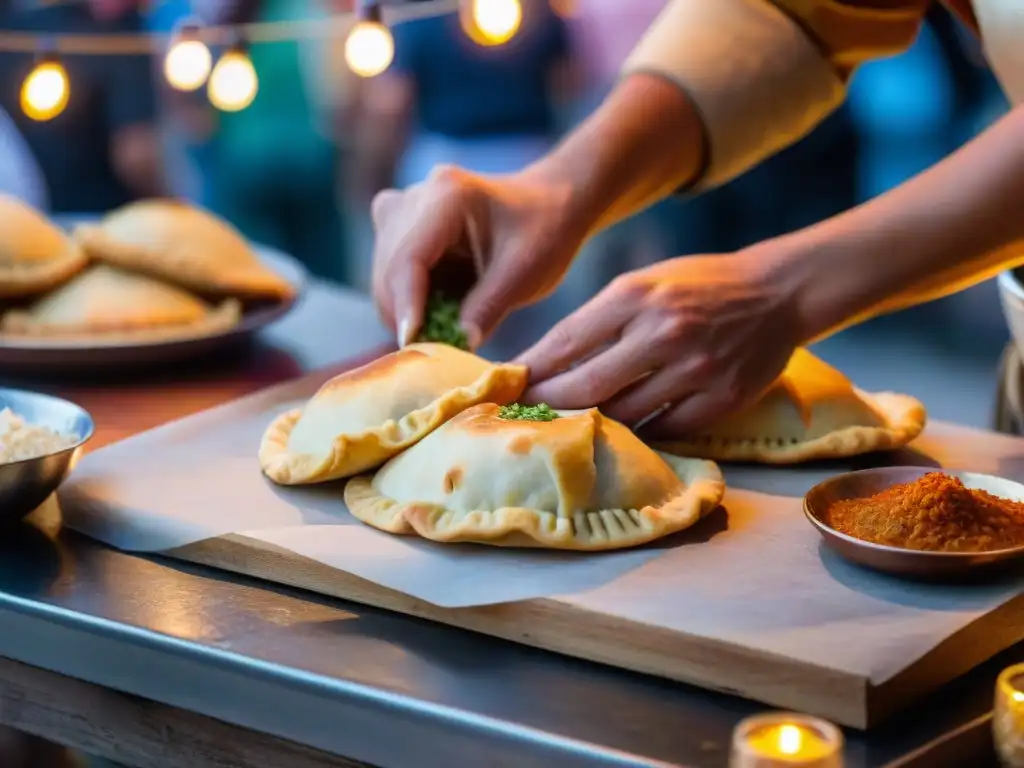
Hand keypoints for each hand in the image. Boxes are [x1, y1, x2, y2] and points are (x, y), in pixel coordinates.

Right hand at [371, 165, 584, 347]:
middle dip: (408, 315)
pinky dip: (412, 303)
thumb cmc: (544, 232)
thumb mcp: (525, 272)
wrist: (548, 206)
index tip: (411, 344)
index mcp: (448, 196)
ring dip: (410, 311)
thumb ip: (487, 309)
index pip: (408, 258)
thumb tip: (455, 348)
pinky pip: (390, 278)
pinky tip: (444, 307)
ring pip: (384, 279)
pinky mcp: (397, 230)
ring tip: (451, 324)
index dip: (406, 305)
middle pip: (388, 271)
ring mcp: (400, 212)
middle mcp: (414, 198)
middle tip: (443, 347)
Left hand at [515, 250, 804, 435]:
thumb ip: (599, 319)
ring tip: (568, 428)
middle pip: (586, 386)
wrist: (777, 292)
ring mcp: (694, 369)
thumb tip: (546, 362)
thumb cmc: (698, 286)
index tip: (507, 387)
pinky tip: (623, 431)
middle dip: (548, 405)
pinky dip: (640, 431)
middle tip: (526, 417)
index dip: (531, 371)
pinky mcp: (721, 400)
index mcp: (635, 296)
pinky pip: (664, 429)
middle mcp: (662, 332)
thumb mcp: (643, 283)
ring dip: (592, 423)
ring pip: (623, 414)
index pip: (565, 343)